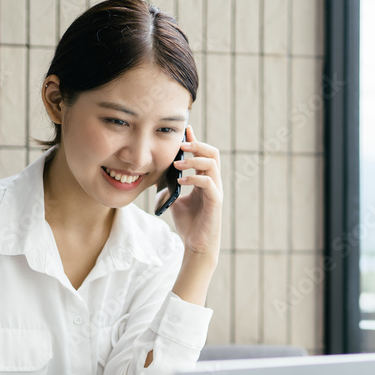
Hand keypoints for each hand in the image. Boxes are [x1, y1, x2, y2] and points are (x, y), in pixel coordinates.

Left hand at [165, 125, 222, 260]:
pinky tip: (180, 182)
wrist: (195, 244)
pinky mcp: (215, 202)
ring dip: (194, 160)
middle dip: (197, 145)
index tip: (184, 130)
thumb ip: (170, 186)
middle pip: (213, 153)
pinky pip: (208, 184)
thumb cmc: (188, 223)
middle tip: (181, 146)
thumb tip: (158, 177)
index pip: (204, 154)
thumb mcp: (175, 200)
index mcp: (205, 179)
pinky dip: (194, 179)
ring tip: (178, 164)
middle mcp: (213, 182)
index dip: (194, 141)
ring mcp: (216, 192)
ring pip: (212, 165)